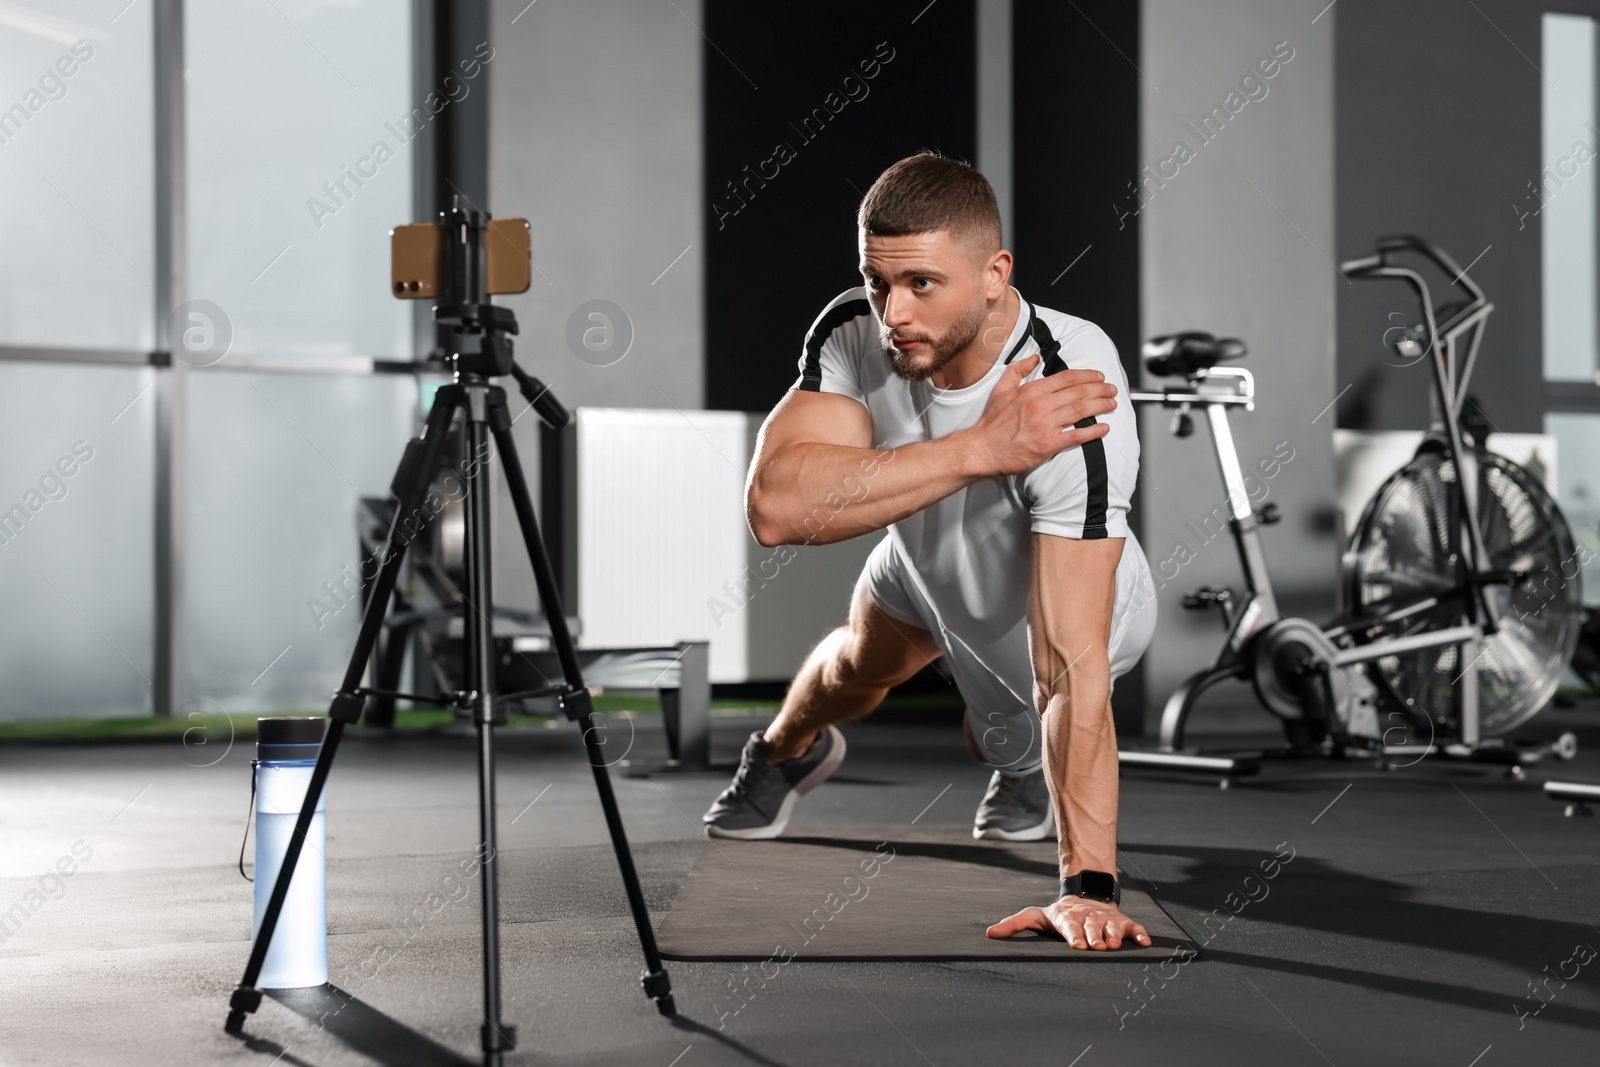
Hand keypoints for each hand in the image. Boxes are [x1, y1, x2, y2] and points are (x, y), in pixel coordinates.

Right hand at [965, 353, 1116, 477]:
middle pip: (1078, 393)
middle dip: (1099, 389)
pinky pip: (1076, 436)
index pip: (1066, 378)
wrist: (981, 449)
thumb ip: (1018, 370)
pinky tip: (1104, 428)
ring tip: (1112, 403)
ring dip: (1100, 406)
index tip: (1098, 376)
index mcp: (1031, 391)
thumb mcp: (1001, 389)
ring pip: (1080, 411)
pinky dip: (1093, 431)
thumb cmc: (991, 423)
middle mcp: (1040, 406)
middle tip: (1111, 389)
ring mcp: (1045, 425)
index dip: (1087, 375)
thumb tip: (1034, 358)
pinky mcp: (1048, 444)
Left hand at [986, 894, 1151, 950]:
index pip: (1070, 928)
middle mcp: (1088, 919)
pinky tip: (1145, 943)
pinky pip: (1133, 927)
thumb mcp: (1035, 916)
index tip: (1077, 945)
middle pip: (1092, 929)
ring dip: (1114, 937)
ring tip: (1114, 945)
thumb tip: (990, 933)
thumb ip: (1014, 925)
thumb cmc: (1057, 915)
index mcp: (1067, 919)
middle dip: (1094, 937)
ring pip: (1112, 929)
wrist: (1083, 898)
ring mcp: (1106, 920)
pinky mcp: (1121, 923)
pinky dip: (1139, 934)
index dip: (1074, 936)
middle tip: (1096, 946)